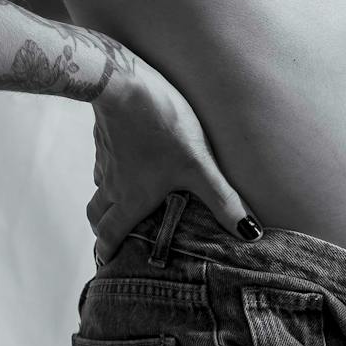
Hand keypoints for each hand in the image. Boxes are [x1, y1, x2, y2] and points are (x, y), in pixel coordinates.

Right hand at [86, 52, 255, 261]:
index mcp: (130, 198)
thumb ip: (222, 200)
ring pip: (99, 186)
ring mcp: (106, 157)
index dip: (107, 251)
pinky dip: (111, 168)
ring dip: (106, 199)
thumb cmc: (162, 126)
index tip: (106, 263)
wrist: (123, 81)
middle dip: (103, 229)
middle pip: (96, 214)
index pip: (109, 234)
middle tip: (112, 238)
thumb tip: (249, 233)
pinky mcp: (106, 133)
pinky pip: (104, 159)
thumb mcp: (198, 166)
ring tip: (123, 201)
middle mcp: (112, 182)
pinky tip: (128, 158)